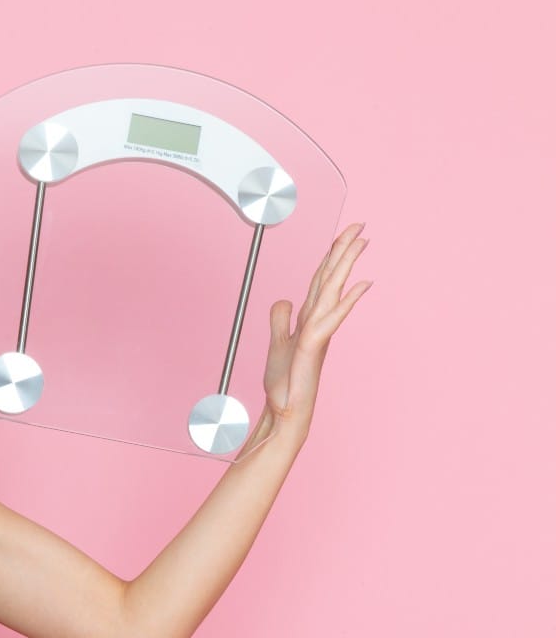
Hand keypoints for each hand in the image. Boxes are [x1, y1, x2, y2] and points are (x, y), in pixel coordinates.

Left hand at [261, 222, 372, 436]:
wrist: (284, 412)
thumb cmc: (284, 384)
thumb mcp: (276, 344)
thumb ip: (281, 320)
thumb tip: (285, 299)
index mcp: (310, 319)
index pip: (321, 280)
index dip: (331, 256)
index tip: (345, 233)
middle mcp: (318, 322)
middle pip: (331, 279)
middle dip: (344, 250)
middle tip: (360, 225)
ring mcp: (318, 333)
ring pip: (333, 291)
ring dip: (347, 265)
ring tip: (361, 242)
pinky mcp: (313, 347)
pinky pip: (330, 318)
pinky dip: (346, 300)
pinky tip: (361, 285)